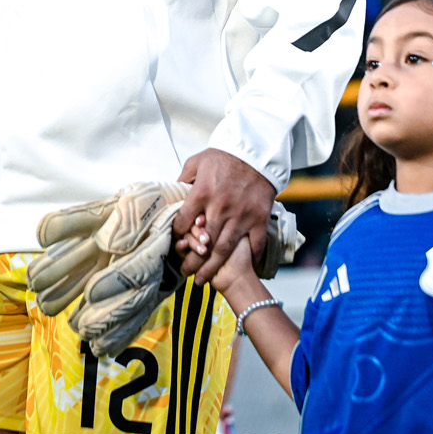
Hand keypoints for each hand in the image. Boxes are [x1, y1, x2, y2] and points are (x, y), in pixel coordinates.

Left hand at [173, 148, 274, 285]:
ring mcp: (241, 216)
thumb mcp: (197, 162)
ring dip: (212, 268)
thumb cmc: (224, 156)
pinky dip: (249, 259)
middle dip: (192, 262)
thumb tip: (174, 195)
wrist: (257, 153)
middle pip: (203, 243)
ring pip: (224, 250)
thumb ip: (184, 179)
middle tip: (185, 273)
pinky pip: (254, 245)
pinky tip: (241, 269)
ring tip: (203, 280)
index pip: (184, 222)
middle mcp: (220, 208)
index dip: (177, 235)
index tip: (176, 243)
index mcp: (202, 193)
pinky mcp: (259, 219)